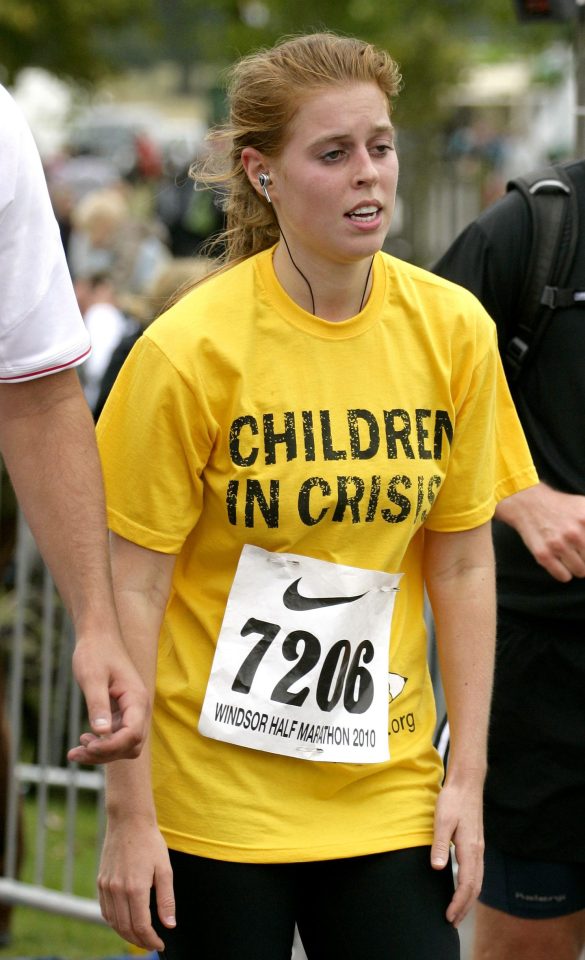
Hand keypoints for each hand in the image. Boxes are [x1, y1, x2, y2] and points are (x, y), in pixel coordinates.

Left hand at [67, 631, 149, 763]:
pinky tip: (84, 738)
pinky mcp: (122, 711)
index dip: (111, 747)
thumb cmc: (95, 653)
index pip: (133, 735)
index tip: (87, 745)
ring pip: (124, 744)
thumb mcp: (92, 678)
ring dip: (102, 752)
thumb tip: (102, 733)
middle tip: (77, 752)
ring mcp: (132, 710)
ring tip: (76, 751)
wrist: (98, 636)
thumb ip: (98, 705)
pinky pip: (117, 736)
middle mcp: (139, 708)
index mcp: (136, 699)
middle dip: (106, 754)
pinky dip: (102, 743)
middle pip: (131, 745)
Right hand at [98, 816, 175, 950]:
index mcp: (135, 888)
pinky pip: (105, 910)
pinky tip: (125, 922)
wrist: (128, 821)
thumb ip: (166, 900)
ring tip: (140, 936)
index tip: (160, 944)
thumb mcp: (165, 869)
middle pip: (126, 928)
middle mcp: (117, 890)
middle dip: (139, 941)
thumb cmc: (150, 843)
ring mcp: (106, 886)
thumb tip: (169, 925)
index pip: (141, 926)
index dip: (151, 940)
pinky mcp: (100, 882)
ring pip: (113, 922)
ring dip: (126, 934)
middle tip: (151, 943)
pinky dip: (114, 922)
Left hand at [430, 777, 483, 927]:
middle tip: (452, 922)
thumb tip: (437, 868)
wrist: (467, 783)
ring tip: (457, 912)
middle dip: (464, 907)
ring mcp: (478, 848)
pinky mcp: (475, 843)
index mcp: (470, 848)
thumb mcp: (443, 820)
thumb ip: (440, 844)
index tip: (448, 916)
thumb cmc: (453, 800)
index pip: (467, 884)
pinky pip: (477, 872)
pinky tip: (464, 889)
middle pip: (475, 887)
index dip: (458, 902)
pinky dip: (471, 887)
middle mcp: (478, 851)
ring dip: (468, 899)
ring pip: (478, 881)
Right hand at [496, 483, 584, 581]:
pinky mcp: (543, 555)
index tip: (584, 548)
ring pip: (581, 572)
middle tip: (580, 550)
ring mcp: (558, 545)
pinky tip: (560, 561)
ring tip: (570, 555)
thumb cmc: (563, 507)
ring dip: (577, 566)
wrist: (529, 504)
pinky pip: (563, 577)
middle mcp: (575, 533)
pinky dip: (564, 573)